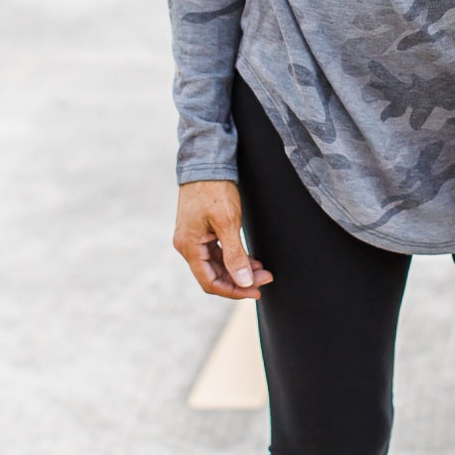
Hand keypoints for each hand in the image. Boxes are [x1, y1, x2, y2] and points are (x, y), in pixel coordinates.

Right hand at [173, 180, 273, 298]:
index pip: (210, 282)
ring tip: (262, 269)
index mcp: (189, 246)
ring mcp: (193, 239)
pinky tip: (251, 260)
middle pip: (214, 275)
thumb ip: (236, 254)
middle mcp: (188, 246)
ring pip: (217, 266)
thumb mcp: (228, 222)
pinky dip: (234, 259)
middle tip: (266, 277)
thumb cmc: (214, 189)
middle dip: (240, 280)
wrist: (206, 163)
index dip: (234, 291)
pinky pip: (217, 254)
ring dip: (239, 270)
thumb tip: (243, 281)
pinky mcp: (201, 232)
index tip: (256, 290)